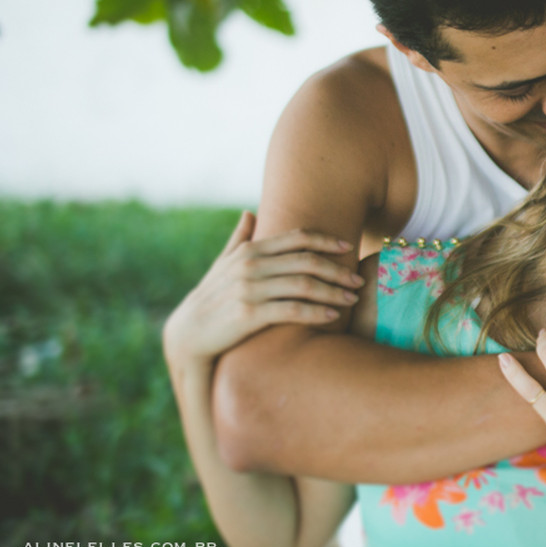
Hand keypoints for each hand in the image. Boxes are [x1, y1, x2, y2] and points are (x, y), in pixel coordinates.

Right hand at [162, 211, 361, 362]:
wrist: (188, 333)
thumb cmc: (211, 296)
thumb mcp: (223, 264)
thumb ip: (239, 239)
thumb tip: (249, 213)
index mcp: (250, 250)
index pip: (297, 238)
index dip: (326, 241)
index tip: (348, 247)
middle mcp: (250, 265)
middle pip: (307, 261)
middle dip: (338, 270)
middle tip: (357, 279)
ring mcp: (249, 288)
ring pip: (304, 285)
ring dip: (333, 292)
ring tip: (351, 299)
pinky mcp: (249, 313)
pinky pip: (292, 310)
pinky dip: (316, 312)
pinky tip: (332, 317)